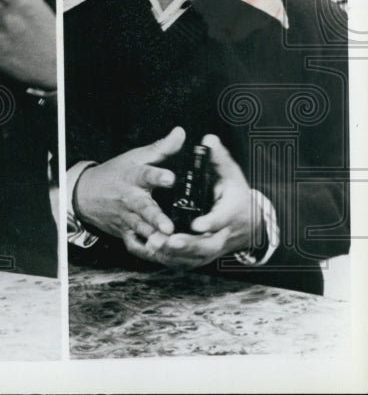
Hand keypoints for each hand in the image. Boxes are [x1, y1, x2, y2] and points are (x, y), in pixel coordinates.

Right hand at [73, 127, 183, 243]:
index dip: (158, 176)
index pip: (146, 174)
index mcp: (133, 177)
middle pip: (144, 208)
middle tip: (169, 227)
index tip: (171, 178)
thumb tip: (181, 133)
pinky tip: (160, 256)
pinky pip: (135, 244)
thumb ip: (161, 148)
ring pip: (141, 229)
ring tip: (168, 243)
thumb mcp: (135, 157)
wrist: (86, 194)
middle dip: (156, 218)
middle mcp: (129, 198)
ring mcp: (126, 217)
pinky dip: (146, 251)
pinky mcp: (125, 231)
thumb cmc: (116, 173)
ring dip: (154, 237)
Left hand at [132, 134, 258, 267]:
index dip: (210, 222)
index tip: (196, 224)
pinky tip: (152, 253)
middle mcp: (223, 235)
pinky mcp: (203, 256)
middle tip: (168, 241)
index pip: (221, 219)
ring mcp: (213, 248)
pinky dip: (171, 260)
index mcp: (232, 213)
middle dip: (187, 244)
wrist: (249, 223)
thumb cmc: (236, 195)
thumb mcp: (231, 174)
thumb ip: (219, 158)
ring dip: (174, 254)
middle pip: (207, 244)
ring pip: (195, 256)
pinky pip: (187, 262)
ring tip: (154, 246)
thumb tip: (209, 139)